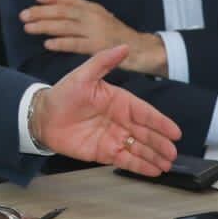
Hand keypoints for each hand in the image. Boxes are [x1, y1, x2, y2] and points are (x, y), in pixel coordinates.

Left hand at [20, 0, 166, 74]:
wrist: (140, 48)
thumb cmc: (117, 35)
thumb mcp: (101, 18)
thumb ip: (83, 14)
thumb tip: (59, 11)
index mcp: (92, 8)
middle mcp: (92, 16)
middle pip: (63, 11)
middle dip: (42, 12)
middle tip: (24, 14)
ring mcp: (95, 31)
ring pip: (65, 26)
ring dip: (45, 26)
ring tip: (28, 28)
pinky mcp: (97, 46)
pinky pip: (75, 44)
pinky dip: (61, 43)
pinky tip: (47, 44)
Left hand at [33, 45, 181, 174]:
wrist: (43, 117)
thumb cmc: (63, 94)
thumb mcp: (83, 75)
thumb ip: (104, 61)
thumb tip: (124, 46)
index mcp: (119, 101)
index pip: (145, 113)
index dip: (161, 122)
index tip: (174, 132)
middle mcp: (120, 120)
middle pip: (146, 133)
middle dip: (161, 143)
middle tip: (174, 152)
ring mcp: (114, 138)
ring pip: (139, 148)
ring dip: (154, 156)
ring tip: (168, 164)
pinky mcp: (104, 152)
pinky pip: (126, 160)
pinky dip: (140, 166)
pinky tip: (153, 171)